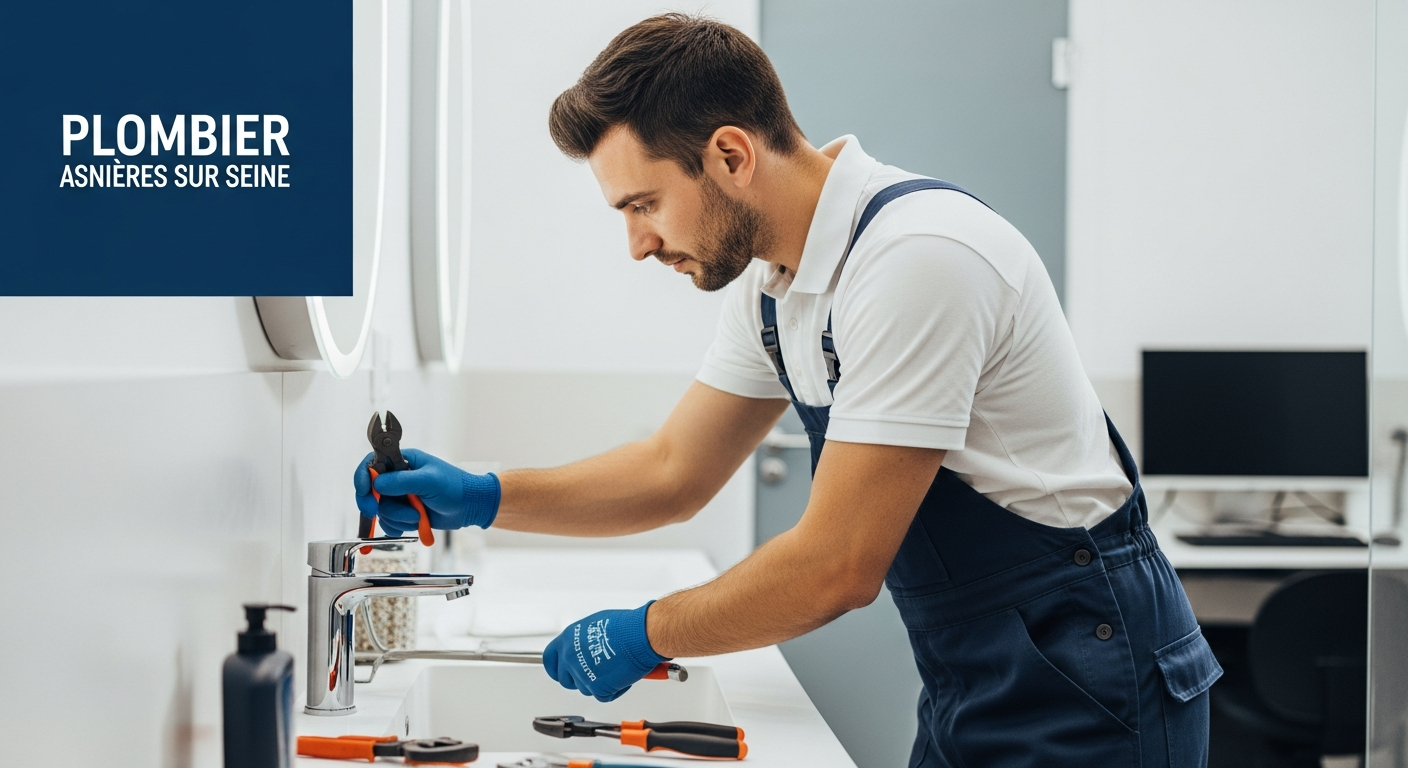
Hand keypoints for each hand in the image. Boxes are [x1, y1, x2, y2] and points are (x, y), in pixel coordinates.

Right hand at [353, 448, 499, 536]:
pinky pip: (389, 523)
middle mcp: (398, 477)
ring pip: (382, 510)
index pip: (372, 464)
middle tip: (374, 511)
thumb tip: (377, 483)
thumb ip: (402, 481)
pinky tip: (414, 524)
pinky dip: (399, 526)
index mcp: (403, 461)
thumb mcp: (429, 481)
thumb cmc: (455, 487)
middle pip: (371, 491)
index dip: (363, 478)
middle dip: (376, 504)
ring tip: (419, 515)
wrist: (470, 507)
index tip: (363, 492)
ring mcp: (400, 496)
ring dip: (398, 517)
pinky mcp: (404, 512)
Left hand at [542, 603, 666, 701]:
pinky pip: (602, 696)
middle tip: (594, 671)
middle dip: (578, 678)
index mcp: (568, 640)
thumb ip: (582, 640)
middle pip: (565, 679)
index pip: (550, 660)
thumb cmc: (625, 626)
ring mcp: (582, 674)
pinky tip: (622, 676)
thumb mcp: (595, 625)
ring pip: (584, 689)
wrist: (640, 635)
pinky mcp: (597, 688)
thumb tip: (584, 648)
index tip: (561, 670)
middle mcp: (571, 658)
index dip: (556, 667)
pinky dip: (613, 690)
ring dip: (597, 683)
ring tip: (613, 669)